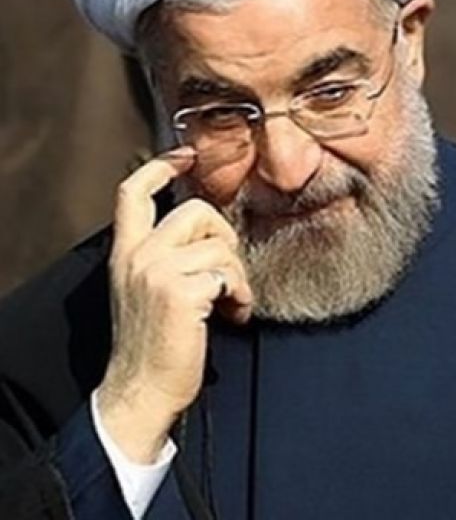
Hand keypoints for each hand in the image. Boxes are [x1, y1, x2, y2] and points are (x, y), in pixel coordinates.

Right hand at [96, 148, 252, 462]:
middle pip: (197, 210)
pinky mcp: (179, 291)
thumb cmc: (156, 343)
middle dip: (224, 240)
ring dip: (236, 275)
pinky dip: (239, 294)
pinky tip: (232, 315)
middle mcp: (136, 255)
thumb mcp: (149, 288)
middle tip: (226, 277)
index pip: (133, 191)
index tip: (188, 156)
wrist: (142, 390)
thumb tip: (208, 231)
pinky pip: (229, 273)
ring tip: (228, 303)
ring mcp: (156, 271)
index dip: (162, 166)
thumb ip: (166, 256)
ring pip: (219, 244)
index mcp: (125, 252)